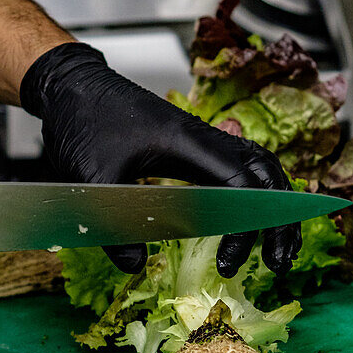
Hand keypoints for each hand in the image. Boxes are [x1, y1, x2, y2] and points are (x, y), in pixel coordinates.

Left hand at [20, 43, 300, 276]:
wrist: (72, 86)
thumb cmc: (81, 120)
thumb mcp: (90, 177)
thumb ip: (113, 224)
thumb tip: (135, 267)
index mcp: (189, 142)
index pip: (243, 187)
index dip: (246, 230)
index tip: (228, 263)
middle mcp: (205, 138)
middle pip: (266, 175)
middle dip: (280, 221)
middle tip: (278, 264)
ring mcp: (201, 139)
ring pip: (259, 167)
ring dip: (275, 205)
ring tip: (275, 247)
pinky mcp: (192, 144)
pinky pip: (239, 165)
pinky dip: (256, 192)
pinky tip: (248, 218)